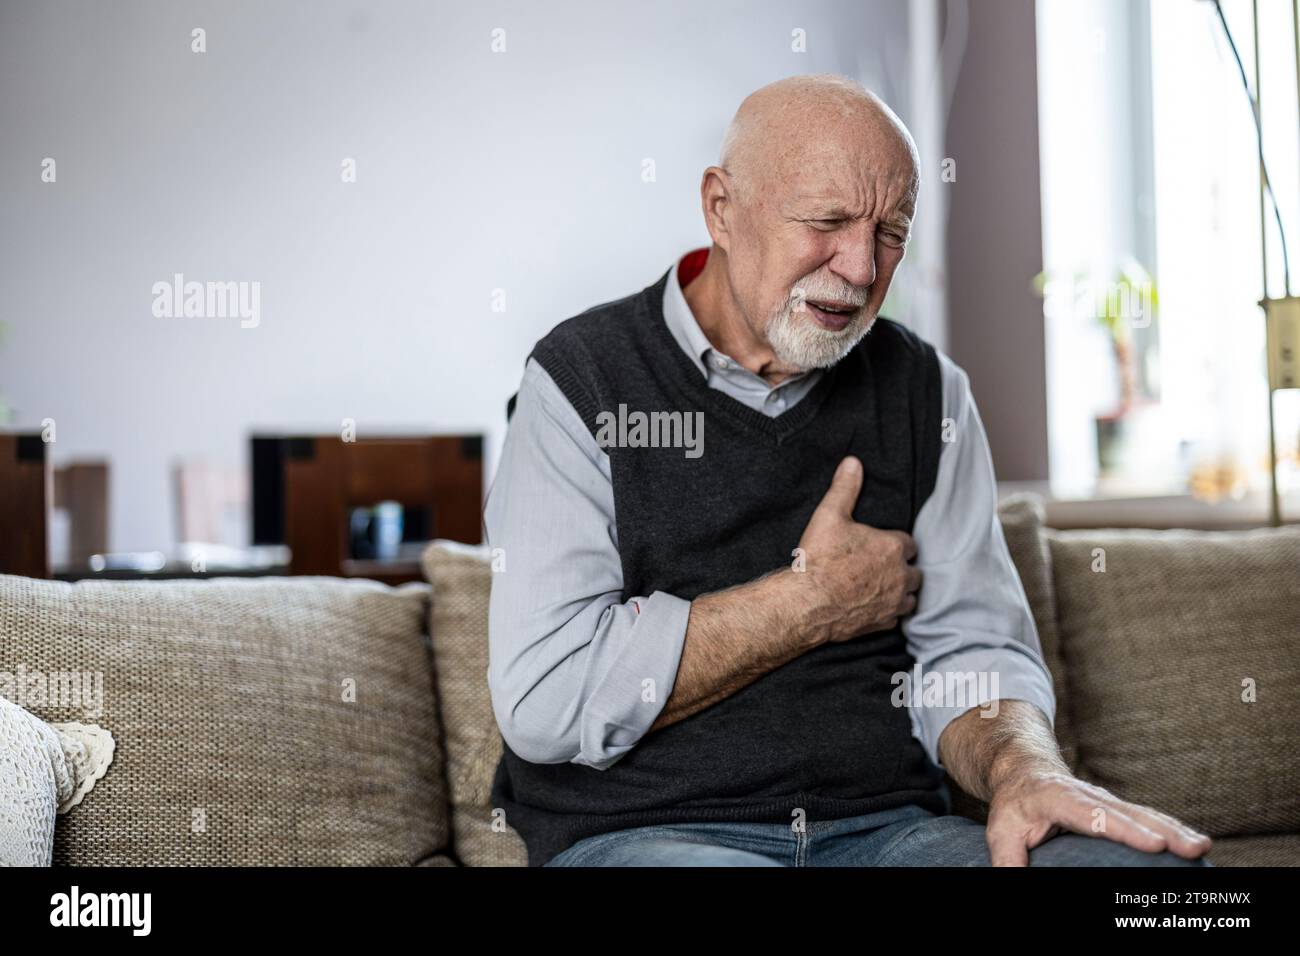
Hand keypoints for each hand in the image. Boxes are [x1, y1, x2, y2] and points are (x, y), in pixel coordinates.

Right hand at [795, 455, 921, 644]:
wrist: (807, 602)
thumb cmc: (819, 558)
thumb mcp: (829, 515)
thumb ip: (845, 488)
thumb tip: (853, 462)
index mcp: (892, 547)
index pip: (909, 544)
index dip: (895, 544)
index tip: (881, 545)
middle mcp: (900, 575)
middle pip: (915, 571)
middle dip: (903, 568)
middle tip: (882, 566)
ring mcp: (893, 601)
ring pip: (911, 596)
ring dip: (901, 591)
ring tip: (883, 586)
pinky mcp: (883, 622)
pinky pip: (896, 617)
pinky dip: (888, 611)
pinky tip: (874, 606)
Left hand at [985, 767, 1213, 865]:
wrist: (1024, 768)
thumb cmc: (1013, 803)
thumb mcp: (1000, 829)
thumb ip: (1008, 859)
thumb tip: (1014, 882)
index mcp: (1059, 798)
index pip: (1095, 815)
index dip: (1125, 829)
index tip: (1153, 843)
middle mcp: (1089, 795)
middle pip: (1130, 814)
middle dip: (1164, 831)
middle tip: (1195, 848)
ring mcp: (1107, 800)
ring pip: (1145, 814)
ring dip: (1175, 829)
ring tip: (1203, 847)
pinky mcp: (1118, 807)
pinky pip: (1149, 817)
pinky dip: (1172, 828)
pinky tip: (1195, 844)